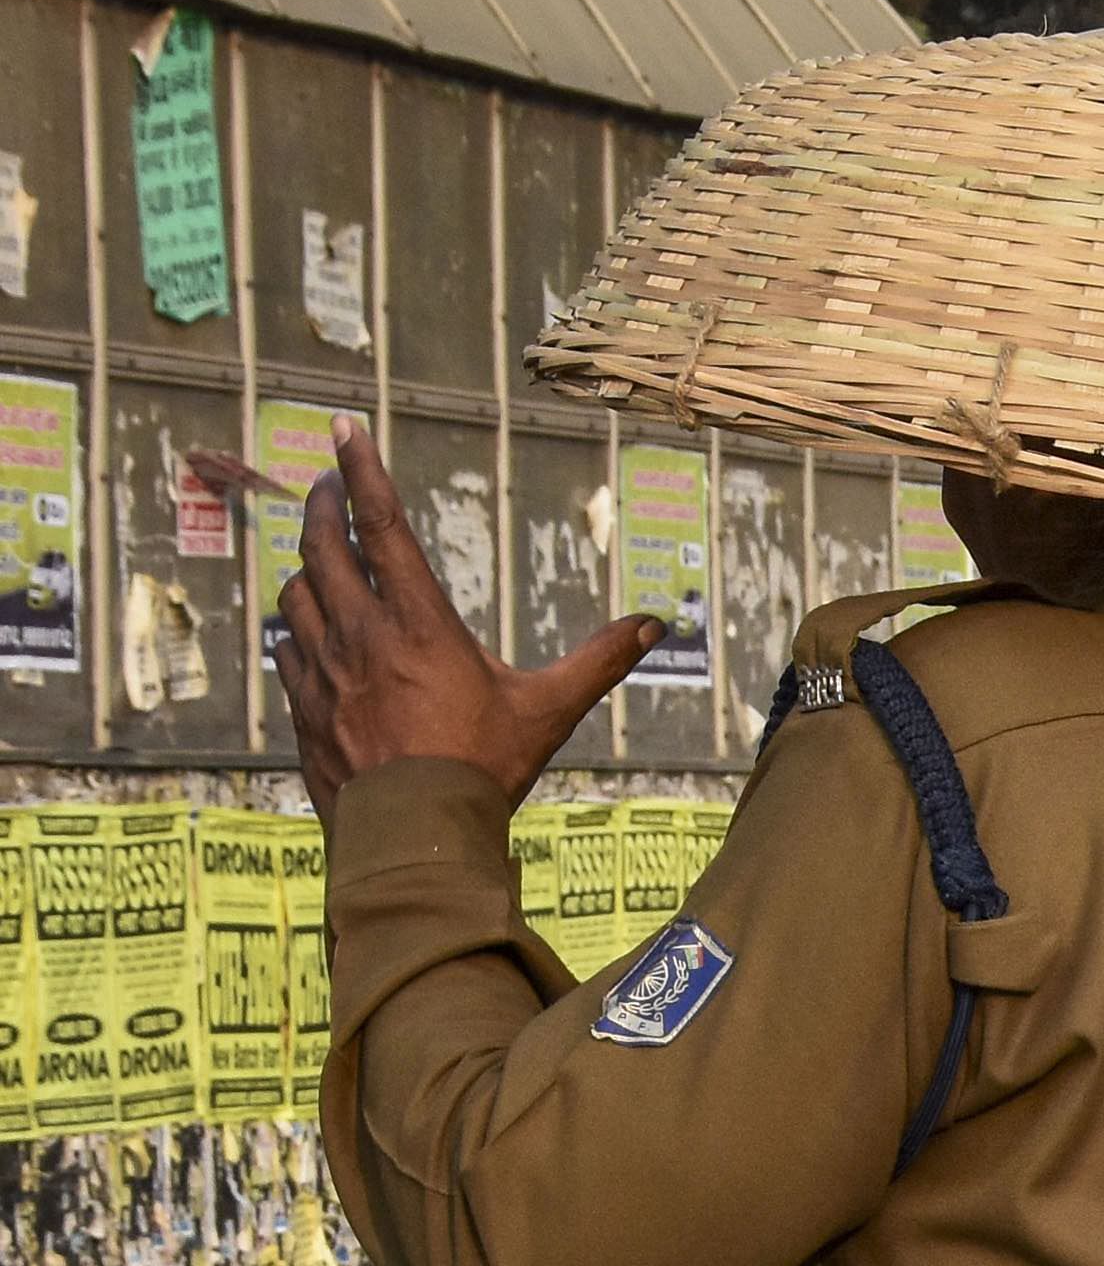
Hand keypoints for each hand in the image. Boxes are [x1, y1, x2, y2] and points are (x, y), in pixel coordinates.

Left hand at [270, 426, 657, 814]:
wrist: (415, 837)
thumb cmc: (484, 769)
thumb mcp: (549, 709)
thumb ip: (599, 661)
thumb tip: (655, 625)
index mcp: (419, 622)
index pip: (380, 523)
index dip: (359, 468)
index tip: (342, 429)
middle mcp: (361, 634)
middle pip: (322, 545)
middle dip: (322, 505)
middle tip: (327, 486)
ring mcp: (323, 670)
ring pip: (295, 592)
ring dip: (305, 566)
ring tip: (319, 557)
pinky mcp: (304, 705)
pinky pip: (286, 649)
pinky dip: (294, 630)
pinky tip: (305, 633)